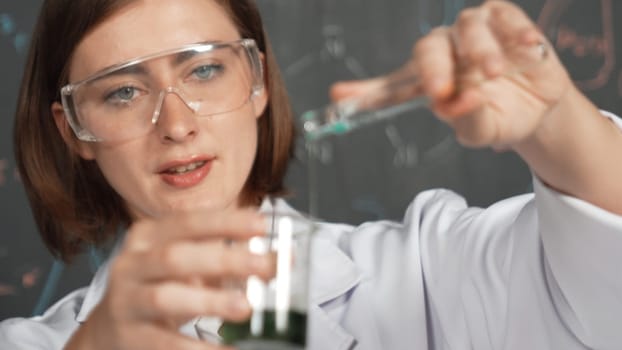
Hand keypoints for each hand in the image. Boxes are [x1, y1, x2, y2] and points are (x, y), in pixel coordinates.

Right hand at [65, 209, 273, 349]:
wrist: (110, 330)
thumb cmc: (160, 288)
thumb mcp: (188, 267)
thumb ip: (227, 258)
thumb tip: (279, 258)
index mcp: (148, 237)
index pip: (188, 222)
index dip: (226, 222)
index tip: (262, 225)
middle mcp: (132, 264)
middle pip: (177, 257)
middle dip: (225, 260)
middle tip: (265, 266)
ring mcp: (126, 300)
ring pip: (166, 297)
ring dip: (209, 301)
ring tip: (245, 307)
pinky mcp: (129, 336)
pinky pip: (165, 343)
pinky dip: (198, 349)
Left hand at [331, 0, 573, 150]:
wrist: (540, 108)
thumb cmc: (501, 117)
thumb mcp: (483, 130)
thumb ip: (466, 120)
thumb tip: (452, 103)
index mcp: (428, 83)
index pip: (393, 87)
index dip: (367, 92)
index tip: (338, 97)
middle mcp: (444, 54)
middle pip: (427, 49)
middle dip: (432, 68)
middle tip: (439, 91)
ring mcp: (471, 34)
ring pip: (466, 28)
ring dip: (478, 50)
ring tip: (493, 74)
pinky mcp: (501, 19)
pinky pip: (500, 15)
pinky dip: (513, 31)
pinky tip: (525, 48)